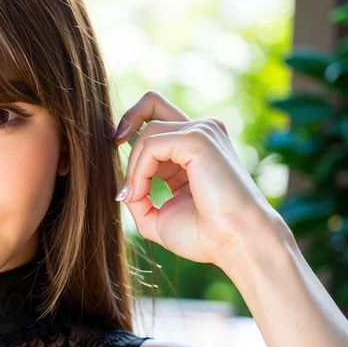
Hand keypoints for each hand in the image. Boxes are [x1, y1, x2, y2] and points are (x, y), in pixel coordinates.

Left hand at [113, 90, 284, 266]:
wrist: (234, 243)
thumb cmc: (205, 236)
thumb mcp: (159, 218)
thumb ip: (139, 199)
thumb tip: (123, 189)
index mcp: (194, 150)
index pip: (156, 122)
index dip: (130, 130)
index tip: (115, 152)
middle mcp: (201, 134)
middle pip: (153, 103)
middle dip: (126, 121)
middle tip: (113, 145)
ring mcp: (203, 132)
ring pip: (148, 132)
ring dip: (134, 168)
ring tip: (136, 197)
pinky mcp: (198, 139)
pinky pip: (152, 144)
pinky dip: (139, 170)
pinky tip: (141, 192)